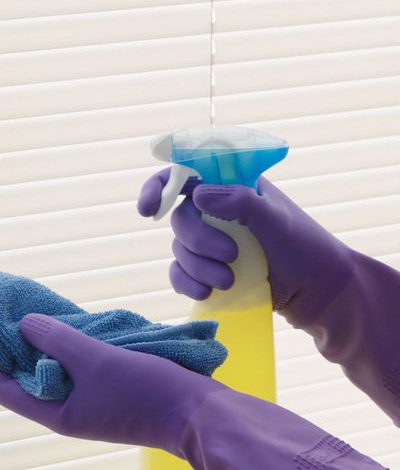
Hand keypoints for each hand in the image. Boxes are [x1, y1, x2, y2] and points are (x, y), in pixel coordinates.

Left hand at [0, 314, 223, 457]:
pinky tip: (59, 325)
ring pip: (46, 372)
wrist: (198, 415)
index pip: (0, 386)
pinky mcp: (107, 392)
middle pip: (19, 379)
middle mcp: (66, 410)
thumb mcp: (97, 360)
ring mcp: (87, 403)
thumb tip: (25, 324)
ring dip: (29, 345)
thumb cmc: (146, 391)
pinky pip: (70, 367)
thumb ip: (58, 340)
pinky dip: (58, 346)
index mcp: (55, 413)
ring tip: (15, 315)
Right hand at [138, 170, 353, 328]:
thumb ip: (240, 203)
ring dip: (198, 267)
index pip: (186, 174)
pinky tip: (206, 292)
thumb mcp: (277, 222)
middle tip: (230, 257)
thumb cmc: (306, 249)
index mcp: (234, 186)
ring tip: (229, 281)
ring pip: (180, 249)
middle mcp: (220, 211)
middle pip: (181, 218)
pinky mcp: (211, 271)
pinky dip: (187, 283)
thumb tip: (198, 195)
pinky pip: (180, 274)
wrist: (320, 295)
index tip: (150, 210)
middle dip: (199, 241)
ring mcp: (214, 242)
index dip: (159, 187)